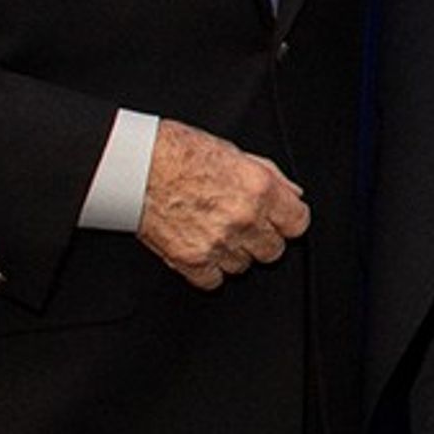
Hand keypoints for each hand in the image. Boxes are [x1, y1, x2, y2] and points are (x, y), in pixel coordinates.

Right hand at [136, 121, 308, 289]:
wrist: (136, 165)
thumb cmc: (179, 152)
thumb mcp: (235, 153)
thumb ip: (271, 177)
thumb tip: (293, 194)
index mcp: (260, 189)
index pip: (298, 224)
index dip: (288, 222)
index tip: (279, 222)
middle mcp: (244, 218)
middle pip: (273, 250)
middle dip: (261, 240)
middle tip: (241, 226)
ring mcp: (218, 241)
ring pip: (243, 266)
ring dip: (233, 254)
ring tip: (213, 232)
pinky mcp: (191, 259)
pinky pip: (213, 280)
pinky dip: (207, 270)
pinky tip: (199, 248)